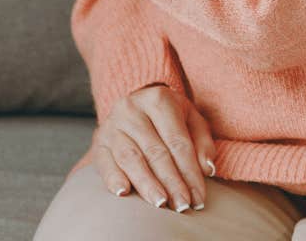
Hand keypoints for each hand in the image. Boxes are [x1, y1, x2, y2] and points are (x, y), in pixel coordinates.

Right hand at [92, 84, 216, 212]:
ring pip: (130, 157)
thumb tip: (207, 168)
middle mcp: (131, 109)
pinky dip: (113, 178)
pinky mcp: (98, 140)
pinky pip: (104, 161)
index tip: (198, 197)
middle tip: (182, 205)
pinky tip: (124, 193)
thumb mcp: (192, 120)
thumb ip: (202, 143)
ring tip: (160, 202)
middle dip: (171, 182)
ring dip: (146, 183)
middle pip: (155, 151)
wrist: (136, 106)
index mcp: (158, 99)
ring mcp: (112, 124)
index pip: (177, 141)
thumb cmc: (170, 118)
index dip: (190, 172)